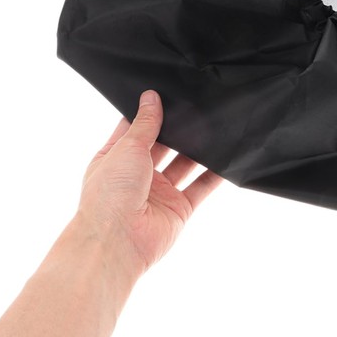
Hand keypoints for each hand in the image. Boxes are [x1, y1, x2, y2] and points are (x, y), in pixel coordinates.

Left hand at [77, 89, 223, 276]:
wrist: (117, 242)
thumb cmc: (109, 194)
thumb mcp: (126, 148)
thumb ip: (145, 123)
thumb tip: (151, 96)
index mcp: (117, 158)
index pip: (136, 129)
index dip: (151, 113)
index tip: (168, 94)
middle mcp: (138, 174)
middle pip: (164, 145)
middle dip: (179, 130)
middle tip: (198, 108)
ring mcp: (159, 192)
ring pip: (185, 164)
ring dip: (198, 150)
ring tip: (216, 127)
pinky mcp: (179, 209)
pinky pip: (201, 187)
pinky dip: (214, 175)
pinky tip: (227, 160)